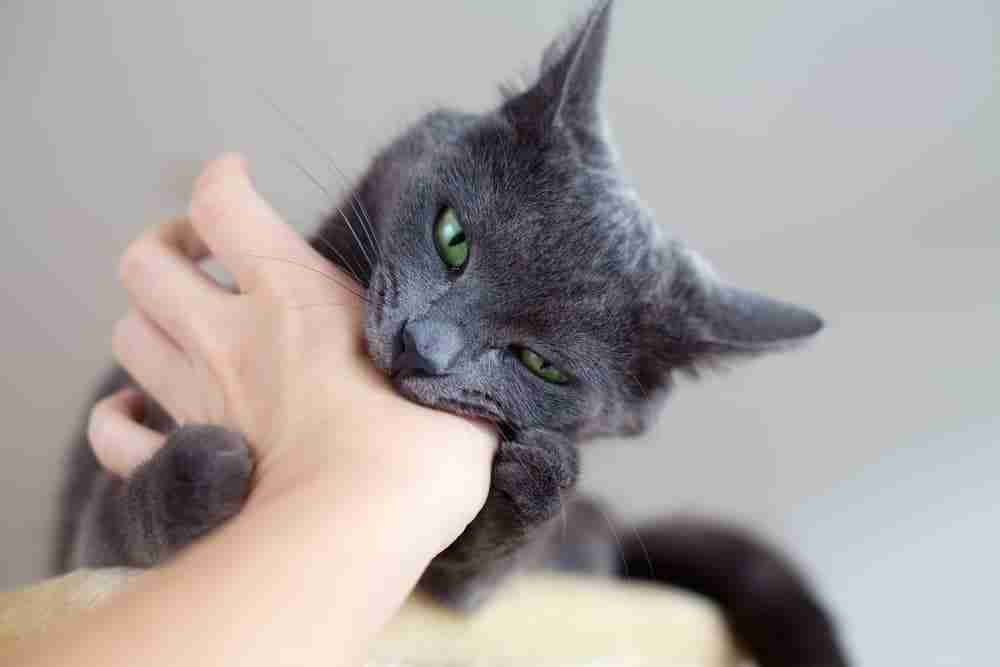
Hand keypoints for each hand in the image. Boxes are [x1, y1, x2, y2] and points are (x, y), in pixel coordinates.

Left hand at [91, 153, 493, 541]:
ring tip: (182, 328)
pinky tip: (140, 415)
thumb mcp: (451, 364)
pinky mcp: (186, 461)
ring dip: (148, 322)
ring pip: (127, 335)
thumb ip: (434, 338)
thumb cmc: (422, 442)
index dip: (221, 180)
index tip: (237, 176)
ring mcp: (198, 400)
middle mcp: (229, 337)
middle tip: (200, 257)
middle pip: (146, 263)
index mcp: (292, 295)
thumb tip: (457, 335)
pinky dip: (120, 420)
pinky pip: (116, 434)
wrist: (366, 524)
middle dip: (165, 247)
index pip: (223, 204)